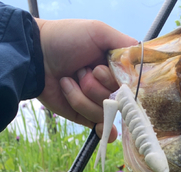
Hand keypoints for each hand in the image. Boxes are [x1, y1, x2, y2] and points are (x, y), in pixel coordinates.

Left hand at [35, 18, 136, 140]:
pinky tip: (104, 130)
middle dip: (96, 87)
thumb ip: (125, 45)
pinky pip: (100, 127)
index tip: (99, 69)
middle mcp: (110, 86)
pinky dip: (103, 129)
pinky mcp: (86, 117)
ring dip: (82, 97)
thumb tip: (145, 60)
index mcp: (116, 67)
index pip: (132, 84)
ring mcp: (98, 103)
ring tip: (68, 80)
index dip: (115, 81)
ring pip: (105, 113)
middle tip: (80, 71)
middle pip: (119, 101)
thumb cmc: (66, 38)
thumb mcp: (98, 31)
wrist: (35, 57)